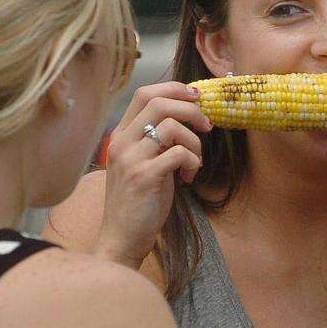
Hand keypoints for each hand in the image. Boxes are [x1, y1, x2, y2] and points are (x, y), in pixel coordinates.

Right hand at [97, 82, 211, 267]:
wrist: (122, 238)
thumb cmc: (139, 202)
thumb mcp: (143, 163)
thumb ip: (157, 140)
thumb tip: (190, 116)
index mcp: (120, 136)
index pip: (145, 93)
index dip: (174, 89)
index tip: (196, 98)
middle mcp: (121, 142)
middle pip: (159, 102)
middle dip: (191, 109)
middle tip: (206, 126)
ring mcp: (130, 159)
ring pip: (172, 126)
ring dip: (195, 142)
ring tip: (194, 163)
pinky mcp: (144, 177)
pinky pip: (179, 153)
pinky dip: (193, 162)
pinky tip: (188, 178)